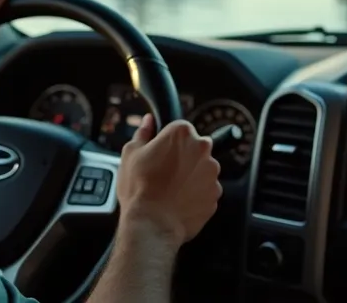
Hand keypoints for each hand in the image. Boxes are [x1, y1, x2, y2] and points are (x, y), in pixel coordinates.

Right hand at [115, 113, 221, 247]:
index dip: (168, 142)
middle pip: (195, 147)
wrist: (152, 223)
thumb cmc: (140, 188)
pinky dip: (196, 194)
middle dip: (183, 157)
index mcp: (182, 133)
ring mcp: (211, 173)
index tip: (161, 153)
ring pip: (202, 169)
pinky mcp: (215, 194)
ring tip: (170, 189)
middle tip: (164, 172)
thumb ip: (143, 133)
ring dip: (191, 176)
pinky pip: (206, 190)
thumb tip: (148, 122)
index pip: (180, 129)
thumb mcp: (131, 153)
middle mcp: (202, 149)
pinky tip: (178, 200)